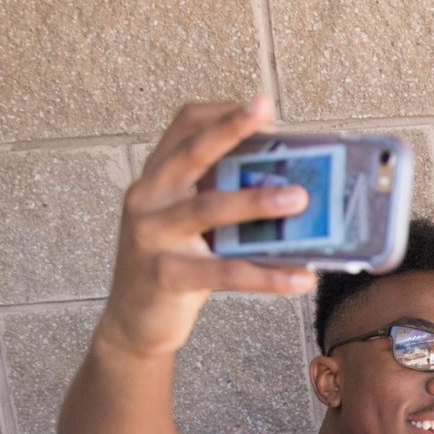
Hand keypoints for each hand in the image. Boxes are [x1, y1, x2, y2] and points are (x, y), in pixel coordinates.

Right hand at [96, 98, 316, 361]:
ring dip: (256, 201)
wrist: (133, 324)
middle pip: (191, 153)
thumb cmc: (174, 268)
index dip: (222, 113)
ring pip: (207, 208)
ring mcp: (151, 235)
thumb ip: (222, 202)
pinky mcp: (164, 275)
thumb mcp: (191, 227)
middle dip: (229, 128)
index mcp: (156, 179)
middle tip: (267, 111)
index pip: (183, 126)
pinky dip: (265, 275)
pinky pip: (224, 271)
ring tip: (300, 199)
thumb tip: (291, 189)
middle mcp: (147, 198)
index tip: (260, 109)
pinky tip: (300, 278)